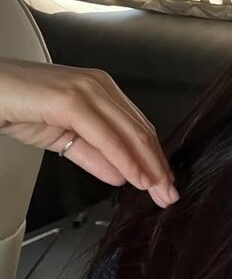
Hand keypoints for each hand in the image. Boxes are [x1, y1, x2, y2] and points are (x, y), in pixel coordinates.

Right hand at [0, 58, 178, 208]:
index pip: (137, 126)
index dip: (153, 157)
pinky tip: (136, 178)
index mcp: (100, 89)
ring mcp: (87, 90)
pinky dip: (125, 160)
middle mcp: (99, 85)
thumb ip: (93, 154)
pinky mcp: (72, 100)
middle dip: (157, 166)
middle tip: (168, 193)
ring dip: (147, 166)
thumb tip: (121, 174)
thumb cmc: (16, 106)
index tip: (163, 182)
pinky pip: (106, 137)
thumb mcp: (62, 137)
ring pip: (129, 134)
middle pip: (140, 130)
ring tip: (158, 191)